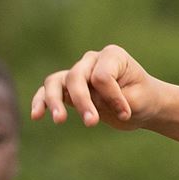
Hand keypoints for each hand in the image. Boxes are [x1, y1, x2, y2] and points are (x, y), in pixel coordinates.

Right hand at [29, 45, 164, 130]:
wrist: (142, 104)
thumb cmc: (142, 99)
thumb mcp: (137, 100)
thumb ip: (110, 98)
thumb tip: (81, 102)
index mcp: (112, 56)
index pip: (102, 76)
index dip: (112, 98)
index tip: (125, 113)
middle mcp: (91, 60)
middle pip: (76, 76)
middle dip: (82, 101)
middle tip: (92, 123)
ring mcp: (77, 73)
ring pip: (56, 82)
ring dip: (55, 101)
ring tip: (59, 120)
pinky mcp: (68, 89)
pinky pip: (48, 91)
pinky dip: (41, 102)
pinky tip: (36, 116)